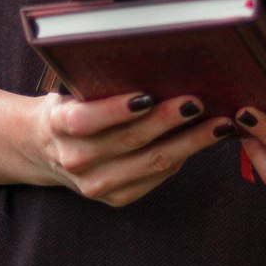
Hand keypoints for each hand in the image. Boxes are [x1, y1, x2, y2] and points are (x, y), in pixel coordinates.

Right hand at [35, 90, 234, 207]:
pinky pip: (156, 177)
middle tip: (198, 102)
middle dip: (168, 121)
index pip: (86, 119)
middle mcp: (76, 160)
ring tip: (218, 125)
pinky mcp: (116, 198)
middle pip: (129, 141)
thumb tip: (156, 67)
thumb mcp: (73, 92)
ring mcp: (96, 185)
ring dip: (189, 143)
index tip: (147, 95)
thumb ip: (100, 85)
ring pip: (151, 162)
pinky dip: (182, 157)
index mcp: (59, 126)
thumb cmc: (70, 107)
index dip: (117, 109)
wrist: (47, 150)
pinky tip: (203, 141)